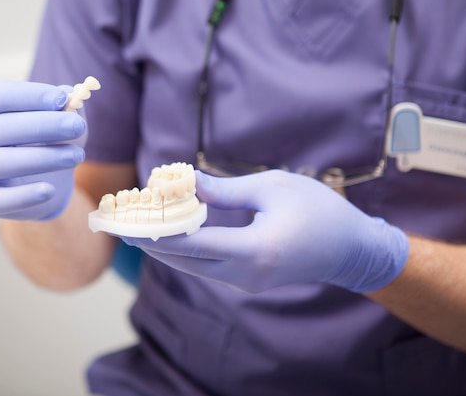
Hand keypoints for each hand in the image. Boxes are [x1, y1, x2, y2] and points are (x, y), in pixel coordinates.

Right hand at [0, 80, 86, 220]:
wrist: (45, 177)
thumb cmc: (49, 137)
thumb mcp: (59, 117)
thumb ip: (65, 105)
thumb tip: (71, 96)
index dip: (28, 96)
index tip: (63, 99)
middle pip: (0, 129)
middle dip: (43, 126)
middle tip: (76, 126)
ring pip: (0, 164)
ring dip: (43, 158)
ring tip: (77, 156)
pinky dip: (24, 196)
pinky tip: (49, 190)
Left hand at [120, 170, 408, 292]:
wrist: (350, 250)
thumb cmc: (319, 210)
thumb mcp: (272, 188)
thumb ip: (224, 190)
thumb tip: (184, 183)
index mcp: (255, 249)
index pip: (191, 243)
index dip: (154, 230)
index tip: (124, 218)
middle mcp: (245, 273)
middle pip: (182, 260)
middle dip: (146, 241)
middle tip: (115, 224)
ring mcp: (245, 282)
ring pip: (190, 266)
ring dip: (162, 246)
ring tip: (131, 226)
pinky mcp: (246, 281)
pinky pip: (205, 266)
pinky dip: (183, 250)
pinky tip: (166, 232)